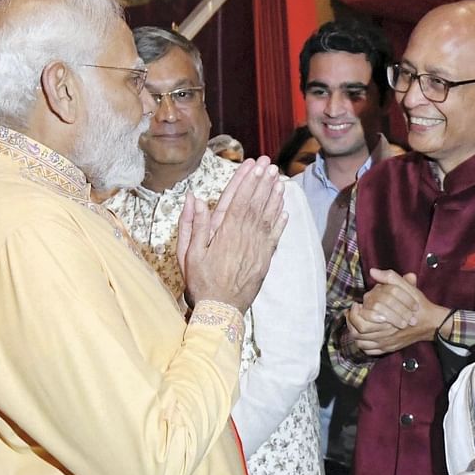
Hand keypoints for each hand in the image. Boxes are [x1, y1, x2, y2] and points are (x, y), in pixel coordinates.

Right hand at [178, 156, 287, 312]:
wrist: (221, 309)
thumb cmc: (201, 280)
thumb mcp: (189, 253)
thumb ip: (193, 224)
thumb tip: (194, 198)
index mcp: (224, 232)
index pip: (238, 200)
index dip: (247, 181)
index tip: (254, 166)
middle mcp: (243, 237)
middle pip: (255, 204)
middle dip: (262, 183)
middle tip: (269, 165)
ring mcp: (257, 248)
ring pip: (267, 217)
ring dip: (273, 197)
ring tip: (279, 180)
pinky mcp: (264, 260)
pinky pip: (274, 236)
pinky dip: (280, 221)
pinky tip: (284, 209)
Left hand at [347, 270, 447, 355]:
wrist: (431, 323)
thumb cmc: (419, 305)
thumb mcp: (407, 288)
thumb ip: (390, 278)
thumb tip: (373, 272)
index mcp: (386, 320)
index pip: (361, 322)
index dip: (354, 314)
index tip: (357, 304)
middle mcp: (384, 335)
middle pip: (358, 334)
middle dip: (351, 323)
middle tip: (352, 314)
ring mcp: (386, 343)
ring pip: (362, 344)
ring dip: (355, 334)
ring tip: (355, 323)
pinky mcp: (389, 349)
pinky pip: (369, 351)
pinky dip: (363, 345)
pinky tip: (363, 336)